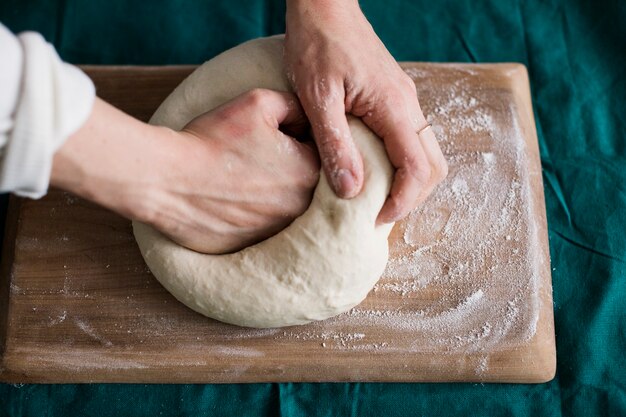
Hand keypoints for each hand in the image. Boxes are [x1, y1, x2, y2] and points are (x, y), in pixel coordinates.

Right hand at [52, 91, 318, 253]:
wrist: (168, 179)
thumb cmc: (213, 138)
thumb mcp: (258, 102)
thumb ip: (295, 104)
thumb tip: (309, 116)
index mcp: (309, 170)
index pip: (317, 152)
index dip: (294, 139)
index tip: (271, 137)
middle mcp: (301, 206)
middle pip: (303, 181)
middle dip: (286, 167)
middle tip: (253, 157)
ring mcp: (278, 231)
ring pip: (283, 205)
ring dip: (270, 193)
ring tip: (239, 178)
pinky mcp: (254, 246)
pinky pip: (262, 226)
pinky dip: (252, 214)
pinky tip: (230, 199)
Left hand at [284, 0, 447, 223]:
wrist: (323, 6)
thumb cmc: (316, 44)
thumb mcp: (318, 97)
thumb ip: (335, 144)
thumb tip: (351, 191)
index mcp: (393, 107)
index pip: (418, 168)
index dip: (403, 201)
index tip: (377, 220)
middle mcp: (408, 105)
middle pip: (433, 166)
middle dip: (413, 197)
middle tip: (378, 215)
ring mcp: (404, 101)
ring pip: (425, 153)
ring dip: (408, 182)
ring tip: (375, 199)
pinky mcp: (393, 99)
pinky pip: (410, 139)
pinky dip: (400, 164)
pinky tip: (372, 171)